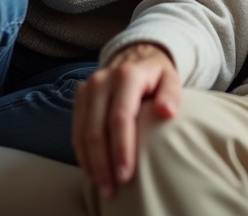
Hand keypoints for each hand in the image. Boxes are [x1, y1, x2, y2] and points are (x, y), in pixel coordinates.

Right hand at [72, 43, 182, 200]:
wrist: (134, 59)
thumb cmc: (156, 77)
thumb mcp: (171, 79)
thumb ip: (171, 94)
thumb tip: (167, 112)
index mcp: (127, 76)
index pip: (120, 117)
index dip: (121, 148)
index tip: (126, 175)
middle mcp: (102, 81)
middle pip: (97, 129)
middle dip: (104, 163)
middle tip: (113, 189)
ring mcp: (87, 89)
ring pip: (82, 133)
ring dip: (91, 164)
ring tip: (103, 187)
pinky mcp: (79, 98)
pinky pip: (76, 132)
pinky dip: (83, 155)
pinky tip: (93, 172)